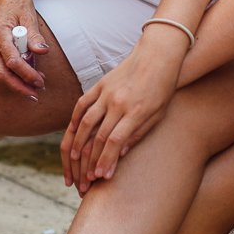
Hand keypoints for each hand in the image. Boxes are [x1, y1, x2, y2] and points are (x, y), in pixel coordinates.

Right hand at [0, 0, 48, 96]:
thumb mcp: (29, 14)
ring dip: (17, 83)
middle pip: (2, 73)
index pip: (12, 61)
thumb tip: (42, 51)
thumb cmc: (17, 2)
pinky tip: (29, 76)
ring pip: (0, 72)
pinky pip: (2, 66)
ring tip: (35, 88)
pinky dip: (14, 74)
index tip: (40, 82)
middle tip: (36, 94)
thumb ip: (34, 34)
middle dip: (19, 86)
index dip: (26, 74)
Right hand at [60, 33, 185, 191]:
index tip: (100, 178)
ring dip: (76, 146)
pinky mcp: (100, 85)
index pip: (114, 142)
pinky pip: (81, 105)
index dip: (105, 162)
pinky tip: (70, 137)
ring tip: (72, 164)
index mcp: (135, 111)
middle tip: (85, 180)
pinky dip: (74, 122)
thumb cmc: (163, 87)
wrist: (159, 54)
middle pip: (97, 137)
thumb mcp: (158, 114)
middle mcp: (117, 102)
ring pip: (84, 123)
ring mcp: (106, 92)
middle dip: (89, 162)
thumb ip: (138, 134)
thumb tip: (118, 154)